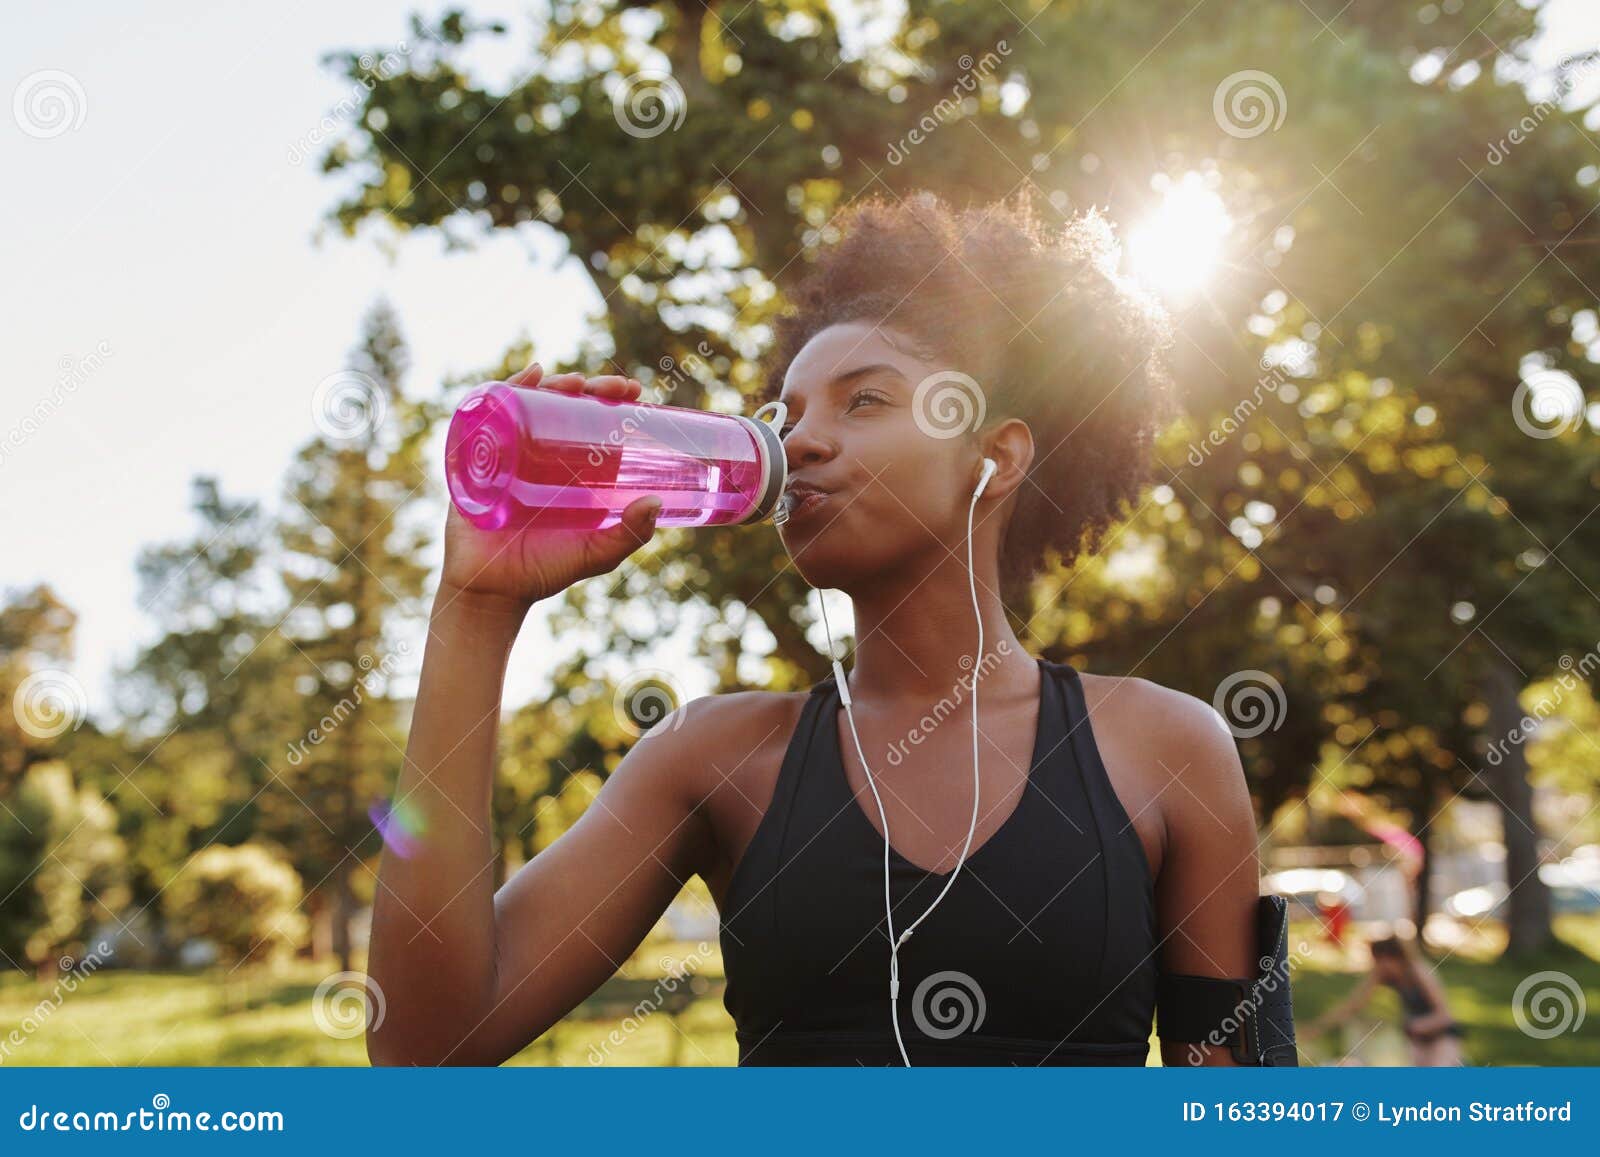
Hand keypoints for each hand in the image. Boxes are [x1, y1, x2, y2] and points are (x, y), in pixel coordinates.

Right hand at [438, 364, 660, 615]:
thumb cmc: (545, 571)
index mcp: (572, 470)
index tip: (634, 390)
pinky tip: (528, 376)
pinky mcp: (479, 458)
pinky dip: (506, 390)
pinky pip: (489, 416)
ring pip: (531, 404)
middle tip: (613, 387)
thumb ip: (627, 535)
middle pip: (564, 406)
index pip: (593, 422)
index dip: (613, 400)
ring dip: (553, 384)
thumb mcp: (595, 554)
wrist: (493, 592)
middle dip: (589, 387)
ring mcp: (509, 453)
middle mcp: (541, 456)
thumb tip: (655, 503)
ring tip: (574, 382)